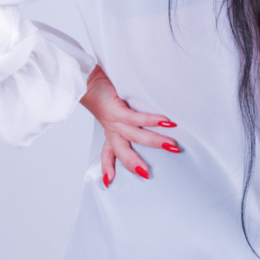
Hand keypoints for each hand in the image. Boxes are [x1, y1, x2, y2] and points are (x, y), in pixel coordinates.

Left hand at [80, 65, 178, 185]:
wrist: (87, 78)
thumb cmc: (103, 89)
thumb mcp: (113, 107)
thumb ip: (127, 115)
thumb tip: (149, 116)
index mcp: (110, 130)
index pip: (108, 152)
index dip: (108, 167)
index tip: (108, 182)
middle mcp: (112, 129)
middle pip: (123, 152)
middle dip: (135, 164)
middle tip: (148, 174)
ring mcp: (115, 121)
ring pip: (137, 137)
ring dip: (156, 142)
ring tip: (173, 146)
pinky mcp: (117, 110)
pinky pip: (137, 119)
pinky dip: (153, 121)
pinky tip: (167, 122)